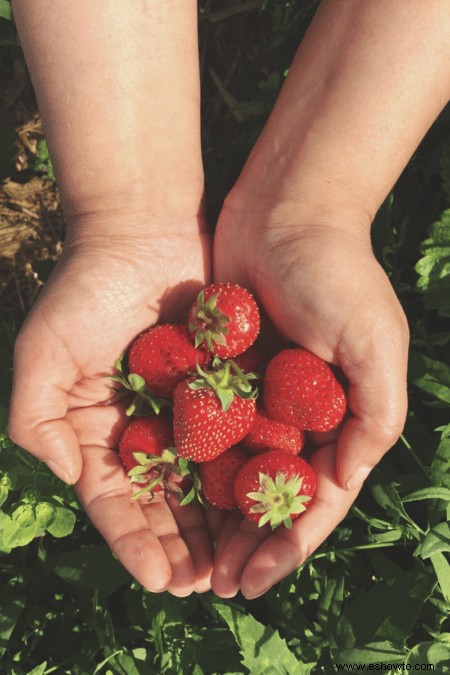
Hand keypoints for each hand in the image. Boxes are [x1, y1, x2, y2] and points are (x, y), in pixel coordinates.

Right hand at [8, 216, 215, 595]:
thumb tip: (71, 478)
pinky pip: (234, 436)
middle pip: (161, 501)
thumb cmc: (85, 286)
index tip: (160, 579)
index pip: (115, 499)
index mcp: (96, 428)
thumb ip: (36, 420)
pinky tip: (261, 505)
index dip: (134, 542)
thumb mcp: (42, 351)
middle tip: (206, 585)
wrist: (142, 228)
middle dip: (180, 545)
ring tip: (235, 562)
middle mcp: (141, 426)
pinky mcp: (220, 385)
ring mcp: (183, 408)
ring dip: (215, 524)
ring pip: (201, 480)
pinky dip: (243, 472)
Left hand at [210, 204, 408, 597]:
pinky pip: (208, 429)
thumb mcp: (374, 340)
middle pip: (273, 496)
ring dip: (217, 518)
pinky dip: (194, 466)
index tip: (254, 581)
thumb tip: (345, 481)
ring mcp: (262, 397)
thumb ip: (376, 412)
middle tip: (214, 586)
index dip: (288, 544)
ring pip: (236, 473)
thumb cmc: (337, 272)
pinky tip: (170, 497)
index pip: (317, 499)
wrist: (286, 212)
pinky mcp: (225, 374)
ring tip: (192, 558)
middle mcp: (303, 416)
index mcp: (343, 418)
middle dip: (248, 544)